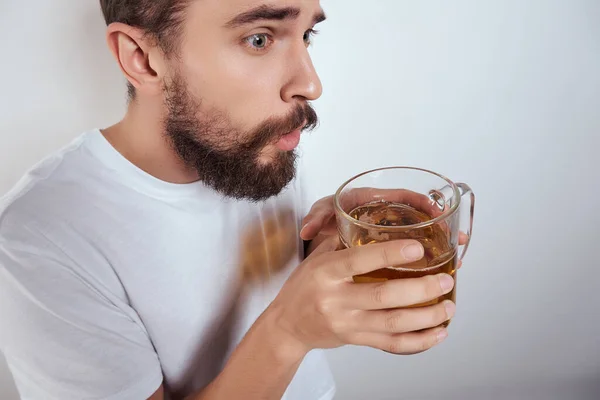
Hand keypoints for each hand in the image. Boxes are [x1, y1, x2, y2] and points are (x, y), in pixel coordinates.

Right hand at [267, 236, 454, 354]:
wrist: (287, 325)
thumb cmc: (304, 286)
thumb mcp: (317, 258)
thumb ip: (344, 242)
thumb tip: (375, 220)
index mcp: (326, 272)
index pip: (360, 261)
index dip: (390, 254)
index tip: (417, 248)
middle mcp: (336, 299)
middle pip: (384, 296)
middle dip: (420, 290)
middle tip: (444, 281)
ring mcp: (347, 323)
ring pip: (393, 323)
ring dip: (426, 317)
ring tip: (448, 306)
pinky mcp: (356, 340)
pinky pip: (392, 345)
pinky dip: (419, 341)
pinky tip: (438, 333)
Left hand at [300, 190, 468, 265]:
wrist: (322, 232)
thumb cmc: (325, 218)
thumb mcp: (321, 215)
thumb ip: (316, 219)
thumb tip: (308, 229)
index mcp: (372, 199)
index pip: (403, 195)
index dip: (422, 202)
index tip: (435, 214)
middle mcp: (387, 212)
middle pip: (420, 215)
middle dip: (440, 226)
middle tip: (455, 238)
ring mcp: (392, 230)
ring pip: (422, 234)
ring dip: (439, 243)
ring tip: (456, 256)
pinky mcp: (392, 247)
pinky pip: (415, 250)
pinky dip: (429, 259)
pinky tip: (441, 270)